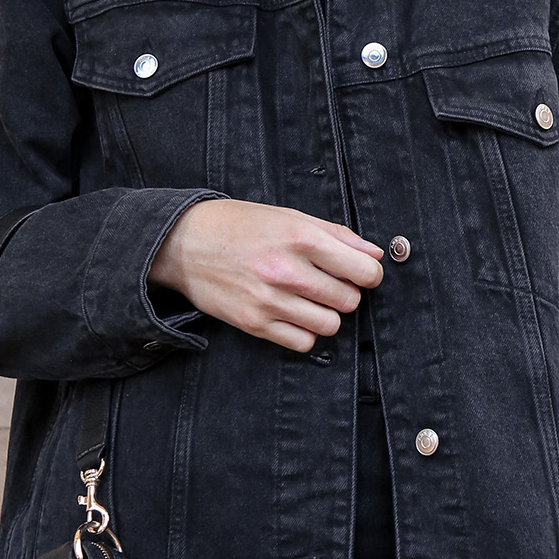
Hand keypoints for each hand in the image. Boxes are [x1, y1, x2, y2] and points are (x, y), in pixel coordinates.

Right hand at [150, 199, 383, 352]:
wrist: (184, 243)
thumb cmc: (240, 225)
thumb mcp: (289, 216)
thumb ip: (336, 234)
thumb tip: (374, 253)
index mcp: (300, 237)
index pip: (363, 270)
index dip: (370, 273)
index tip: (362, 273)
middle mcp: (286, 270)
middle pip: (349, 300)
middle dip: (347, 294)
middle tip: (331, 284)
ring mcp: (269, 300)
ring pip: (330, 325)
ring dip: (327, 314)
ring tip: (312, 300)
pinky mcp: (253, 324)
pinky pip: (302, 343)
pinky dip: (306, 332)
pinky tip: (295, 314)